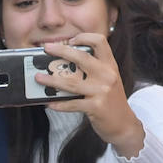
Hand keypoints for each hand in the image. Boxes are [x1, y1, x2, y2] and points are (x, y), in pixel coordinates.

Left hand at [41, 36, 144, 156]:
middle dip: (61, 50)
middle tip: (46, 48)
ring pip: (71, 82)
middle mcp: (107, 75)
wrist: (125, 125)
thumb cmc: (112, 102)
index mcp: (110, 65)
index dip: (84, 37)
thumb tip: (65, 65)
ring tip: (38, 78)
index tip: (70, 40)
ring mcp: (101, 91)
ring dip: (51, 80)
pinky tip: (49, 103)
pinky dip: (59, 104)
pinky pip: (72, 104)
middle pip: (81, 57)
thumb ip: (94, 70)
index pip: (100, 41)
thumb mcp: (109, 80)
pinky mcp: (96, 107)